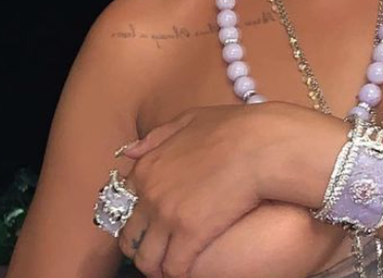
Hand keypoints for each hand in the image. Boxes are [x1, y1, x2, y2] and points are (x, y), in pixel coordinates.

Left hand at [114, 102, 295, 277]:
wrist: (261, 145)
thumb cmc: (233, 128)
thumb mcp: (188, 121)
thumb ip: (156, 137)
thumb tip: (129, 151)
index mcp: (146, 168)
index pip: (122, 206)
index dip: (134, 222)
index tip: (147, 230)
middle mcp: (150, 194)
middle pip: (129, 237)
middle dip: (140, 249)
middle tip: (156, 254)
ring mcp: (168, 216)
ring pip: (147, 259)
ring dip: (156, 268)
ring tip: (169, 270)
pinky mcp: (191, 235)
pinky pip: (174, 268)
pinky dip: (177, 274)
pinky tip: (186, 274)